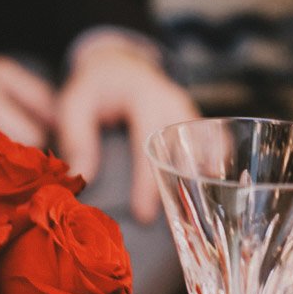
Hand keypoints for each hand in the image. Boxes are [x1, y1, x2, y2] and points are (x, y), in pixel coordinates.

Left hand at [56, 32, 198, 222]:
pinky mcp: (198, 124)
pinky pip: (217, 149)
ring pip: (210, 151)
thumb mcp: (75, 102)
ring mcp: (192, 113)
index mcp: (146, 97)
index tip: (143, 216)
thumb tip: (81, 178)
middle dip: (186, 190)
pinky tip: (215, 202)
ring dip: (207, 184)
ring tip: (201, 222)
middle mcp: (176, 104)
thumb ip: (76, 137)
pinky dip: (217, 173)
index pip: (151, 145)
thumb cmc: (96, 87)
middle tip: (177, 228)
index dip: (148, 183)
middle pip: (189, 152)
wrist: (120, 65)